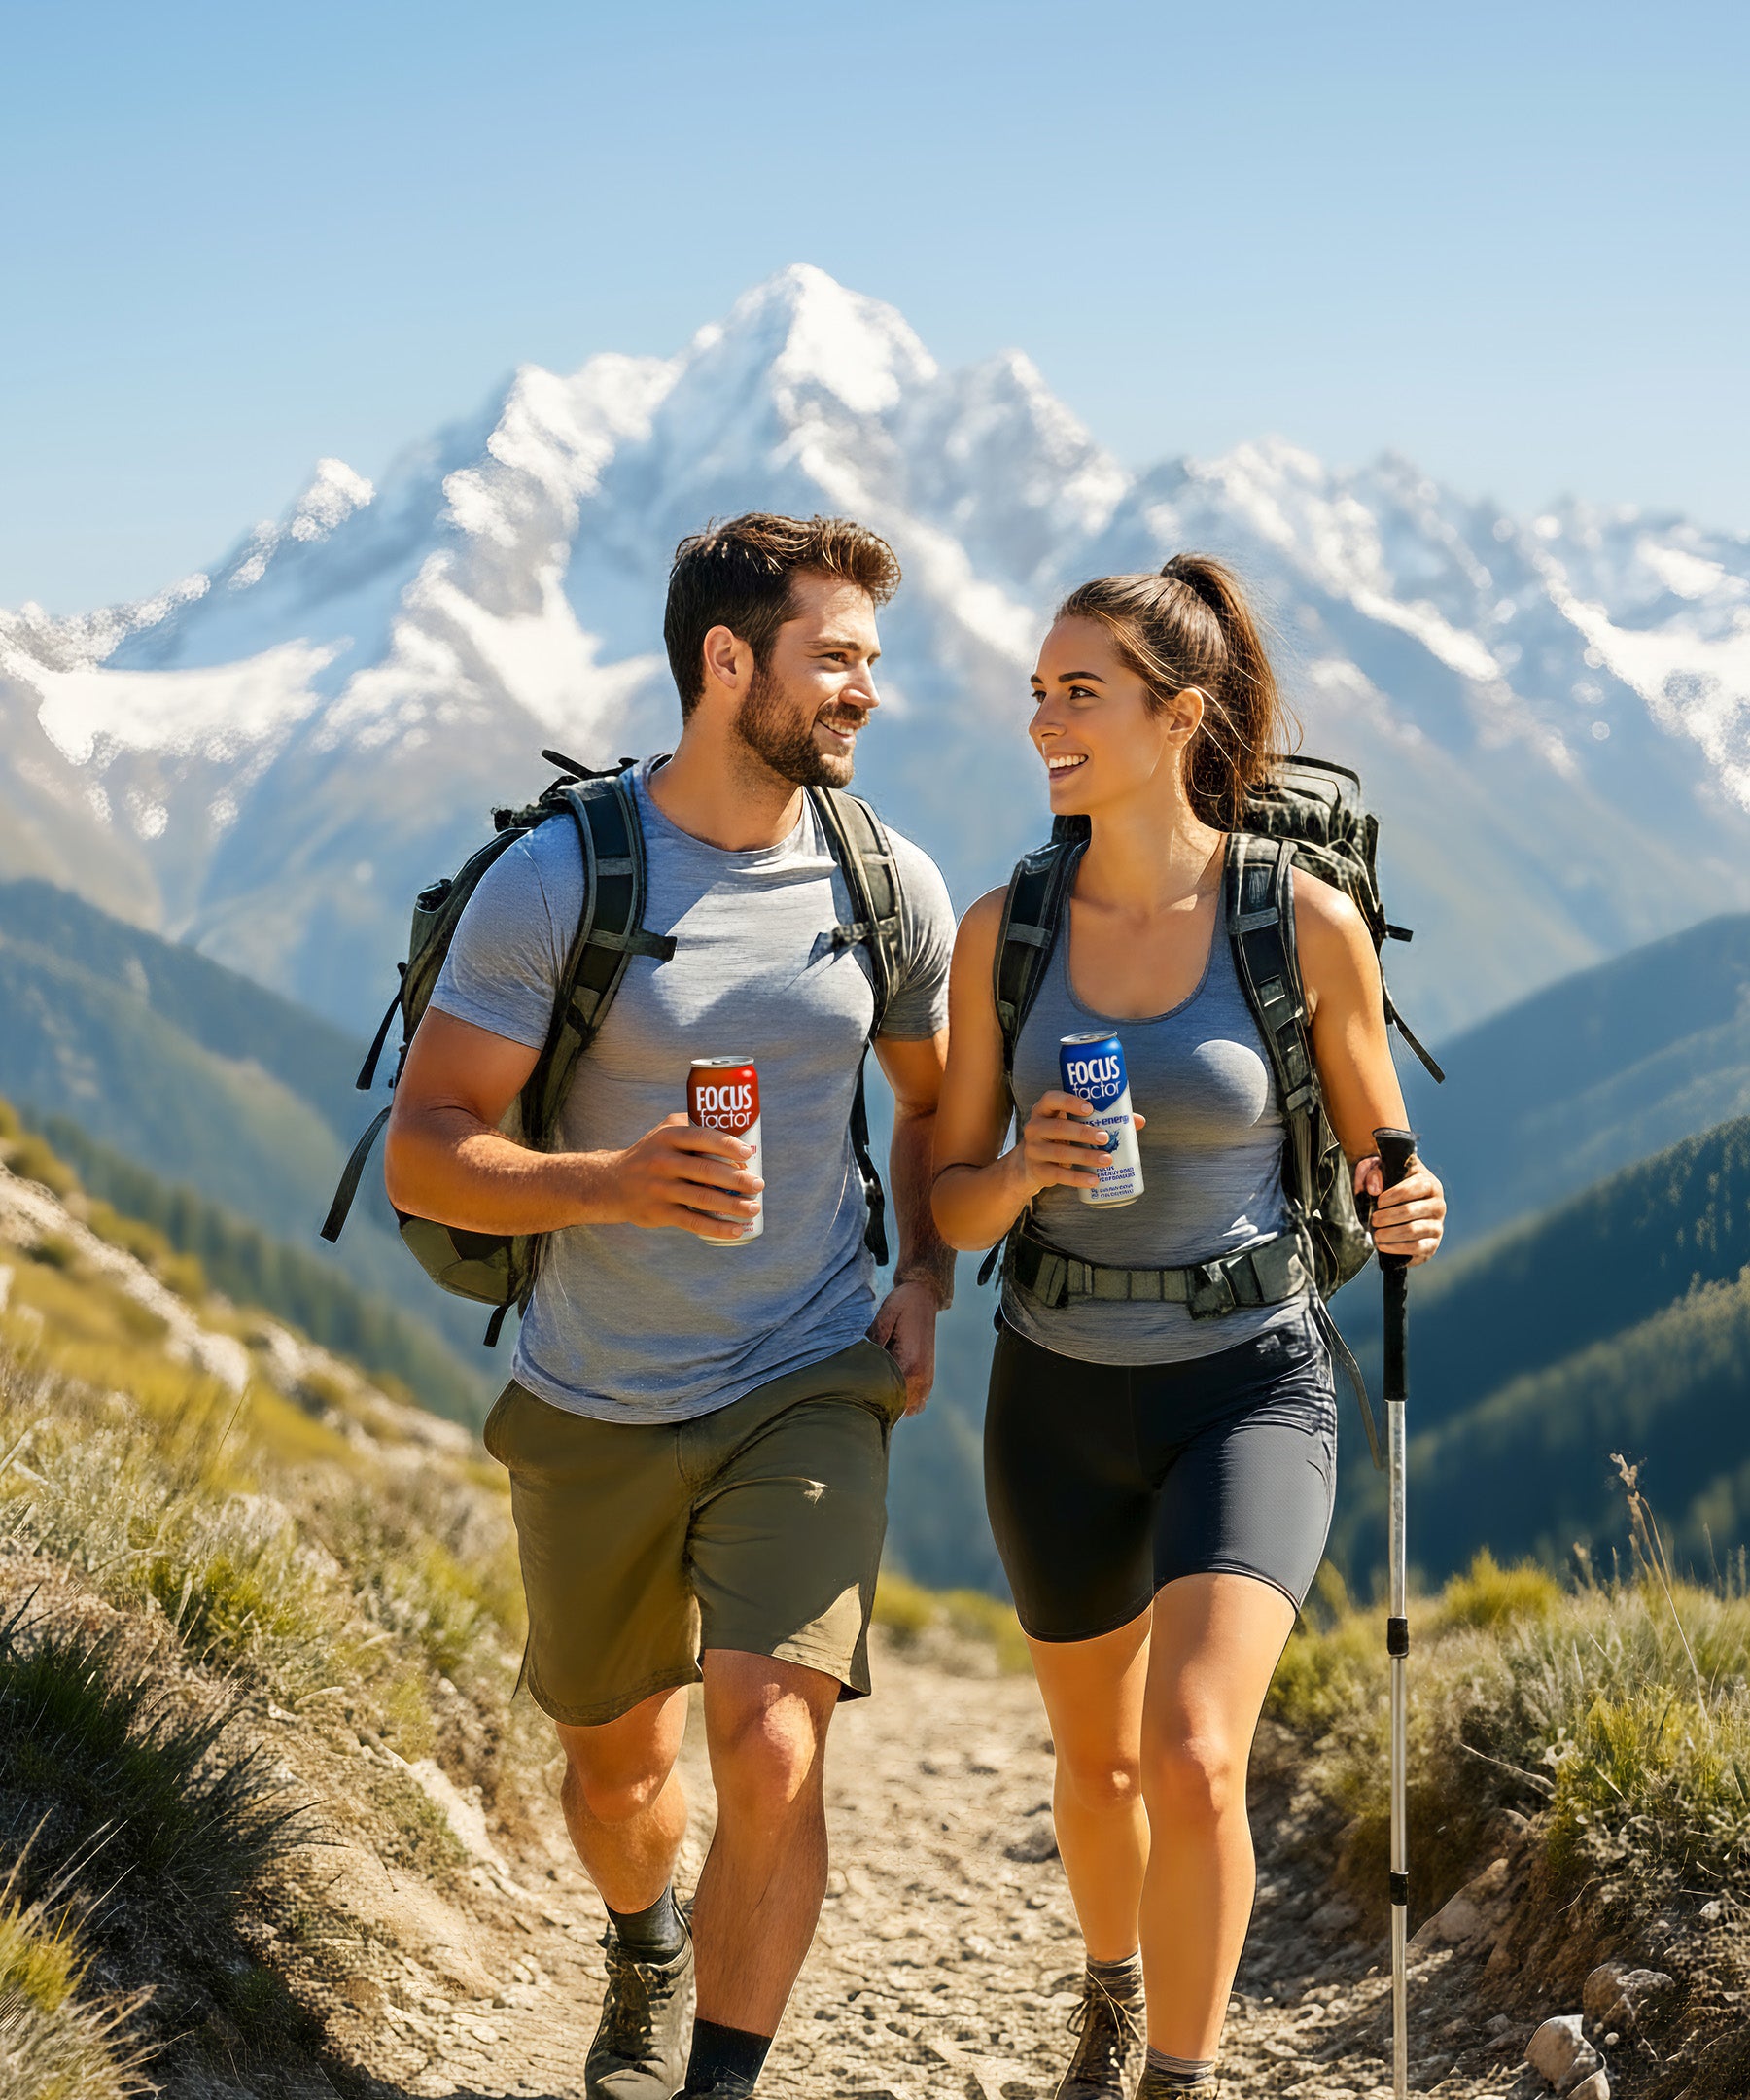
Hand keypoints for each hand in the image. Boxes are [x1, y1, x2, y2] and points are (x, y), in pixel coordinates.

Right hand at [600, 1114, 763, 1239]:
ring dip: (733, 1205)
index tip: (749, 1154)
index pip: (702, 1137)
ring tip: (754, 1206)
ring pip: (703, 1198)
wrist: (611, 1184)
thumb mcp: (664, 1132)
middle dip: (738, 1179)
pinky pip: (693, 1222)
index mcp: (668, 1137)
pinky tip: (737, 1229)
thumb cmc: (651, 1154)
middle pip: (707, 1170)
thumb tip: (741, 1131)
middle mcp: (662, 1161)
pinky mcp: (659, 1213)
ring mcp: (660, 1188)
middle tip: (759, 1184)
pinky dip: (717, 1227)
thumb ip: (694, 1125)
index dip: (728, 1145)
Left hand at [868, 1278, 942, 1416]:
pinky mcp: (928, 1378)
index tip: (854, 1393)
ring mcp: (927, 1379)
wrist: (924, 1296)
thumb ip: (873, 1340)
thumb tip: (858, 1359)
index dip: (869, 1397)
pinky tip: (889, 1390)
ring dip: (892, 1405)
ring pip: (908, 1409)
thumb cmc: (902, 1304)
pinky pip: (917, 1405)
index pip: (887, 1394)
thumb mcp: (884, 1316)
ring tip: (874, 1391)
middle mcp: (922, 1376)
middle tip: (859, 1395)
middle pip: (896, 1407)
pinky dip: (904, 1404)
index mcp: (910, 1362)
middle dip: (879, 1404)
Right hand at [1014, 1089, 1146, 1198]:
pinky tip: (1094, 1180)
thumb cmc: (1060, 1138)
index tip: (1090, 1108)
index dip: (1069, 1102)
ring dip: (1085, 1156)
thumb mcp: (1072, 1125)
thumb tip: (1138, 1121)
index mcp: (1044, 1110)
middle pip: (1058, 1128)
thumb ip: (1101, 1119)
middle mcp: (1034, 1127)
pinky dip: (1077, 1179)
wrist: (1031, 1165)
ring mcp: (1033, 1150)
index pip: (1051, 1099)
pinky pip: (1058, 1175)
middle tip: (1105, 1138)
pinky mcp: (1038, 1170)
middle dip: (1083, 1132)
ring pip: (1059, 1153)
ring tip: (1107, 1160)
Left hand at [1353, 1153, 1445, 1265]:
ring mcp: (1437, 1226)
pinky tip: (1382, 1246)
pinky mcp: (1433, 1244)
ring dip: (1390, 1233)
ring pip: (1413, 1230)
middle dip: (1386, 1217)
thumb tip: (1374, 1189)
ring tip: (1375, 1234)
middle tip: (1373, 1220)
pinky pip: (1417, 1248)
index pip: (1411, 1189)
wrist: (1398, 1213)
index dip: (1391, 1196)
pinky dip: (1397, 1248)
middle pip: (1409, 1211)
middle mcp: (1438, 1205)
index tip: (1378, 1202)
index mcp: (1429, 1184)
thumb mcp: (1380, 1172)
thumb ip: (1373, 1172)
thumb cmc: (1388, 1188)